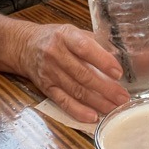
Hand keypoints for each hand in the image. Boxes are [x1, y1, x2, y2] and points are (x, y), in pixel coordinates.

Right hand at [15, 22, 129, 122]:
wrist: (25, 46)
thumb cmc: (56, 38)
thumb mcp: (74, 32)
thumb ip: (94, 43)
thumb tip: (120, 57)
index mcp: (65, 35)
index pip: (85, 48)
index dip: (102, 61)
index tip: (118, 73)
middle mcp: (55, 54)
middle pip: (82, 74)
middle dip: (105, 88)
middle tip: (123, 97)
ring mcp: (49, 72)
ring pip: (76, 90)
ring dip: (97, 102)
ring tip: (114, 108)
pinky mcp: (46, 88)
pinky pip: (63, 102)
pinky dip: (79, 111)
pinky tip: (93, 116)